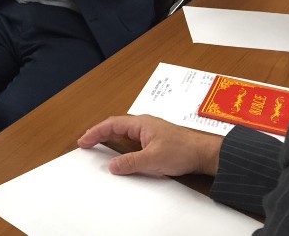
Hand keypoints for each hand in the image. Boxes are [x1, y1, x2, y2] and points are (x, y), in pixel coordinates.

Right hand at [77, 115, 222, 176]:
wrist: (204, 153)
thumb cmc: (183, 150)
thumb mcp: (153, 159)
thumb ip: (130, 162)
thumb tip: (112, 165)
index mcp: (140, 123)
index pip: (111, 125)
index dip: (95, 132)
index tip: (84, 140)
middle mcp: (143, 124)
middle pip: (115, 126)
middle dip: (99, 133)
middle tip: (86, 142)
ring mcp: (149, 131)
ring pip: (123, 132)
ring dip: (110, 137)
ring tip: (98, 145)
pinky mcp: (155, 139)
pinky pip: (132, 139)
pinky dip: (121, 143)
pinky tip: (120, 151)